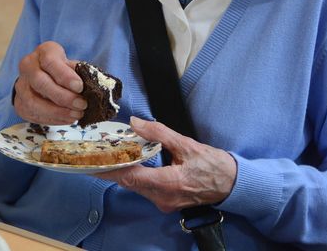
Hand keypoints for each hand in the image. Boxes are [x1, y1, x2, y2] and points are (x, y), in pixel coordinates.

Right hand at [13, 41, 86, 124]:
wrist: (44, 74)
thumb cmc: (63, 69)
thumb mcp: (72, 64)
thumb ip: (79, 73)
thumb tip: (91, 87)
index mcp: (43, 51)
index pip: (50, 62)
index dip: (65, 76)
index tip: (80, 87)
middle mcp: (28, 66)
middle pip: (40, 82)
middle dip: (63, 97)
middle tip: (81, 105)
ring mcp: (21, 85)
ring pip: (33, 102)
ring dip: (57, 112)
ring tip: (76, 115)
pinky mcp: (19, 103)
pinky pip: (33, 114)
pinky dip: (52, 119)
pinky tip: (67, 119)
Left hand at [98, 117, 236, 211]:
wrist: (232, 184)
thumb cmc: (213, 165)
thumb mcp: (186, 144)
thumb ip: (159, 133)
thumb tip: (136, 124)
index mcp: (169, 183)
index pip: (131, 177)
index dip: (110, 169)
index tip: (93, 162)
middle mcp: (163, 197)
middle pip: (130, 183)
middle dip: (113, 168)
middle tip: (98, 154)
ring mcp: (165, 202)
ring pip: (136, 186)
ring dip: (125, 171)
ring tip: (111, 155)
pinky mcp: (167, 201)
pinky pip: (145, 188)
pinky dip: (137, 175)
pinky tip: (132, 163)